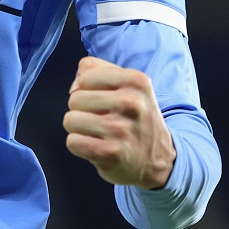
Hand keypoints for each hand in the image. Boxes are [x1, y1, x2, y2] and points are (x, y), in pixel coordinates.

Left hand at [63, 56, 174, 188]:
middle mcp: (131, 103)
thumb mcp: (127, 85)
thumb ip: (96, 69)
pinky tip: (97, 147)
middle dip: (82, 110)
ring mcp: (121, 129)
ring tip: (99, 133)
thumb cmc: (134, 117)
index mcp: (136, 81)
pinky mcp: (110, 153)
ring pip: (70, 120)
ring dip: (79, 129)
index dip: (87, 90)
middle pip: (74, 98)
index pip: (85, 77)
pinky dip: (79, 146)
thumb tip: (74, 85)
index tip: (103, 100)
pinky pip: (72, 142)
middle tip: (102, 119)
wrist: (157, 159)